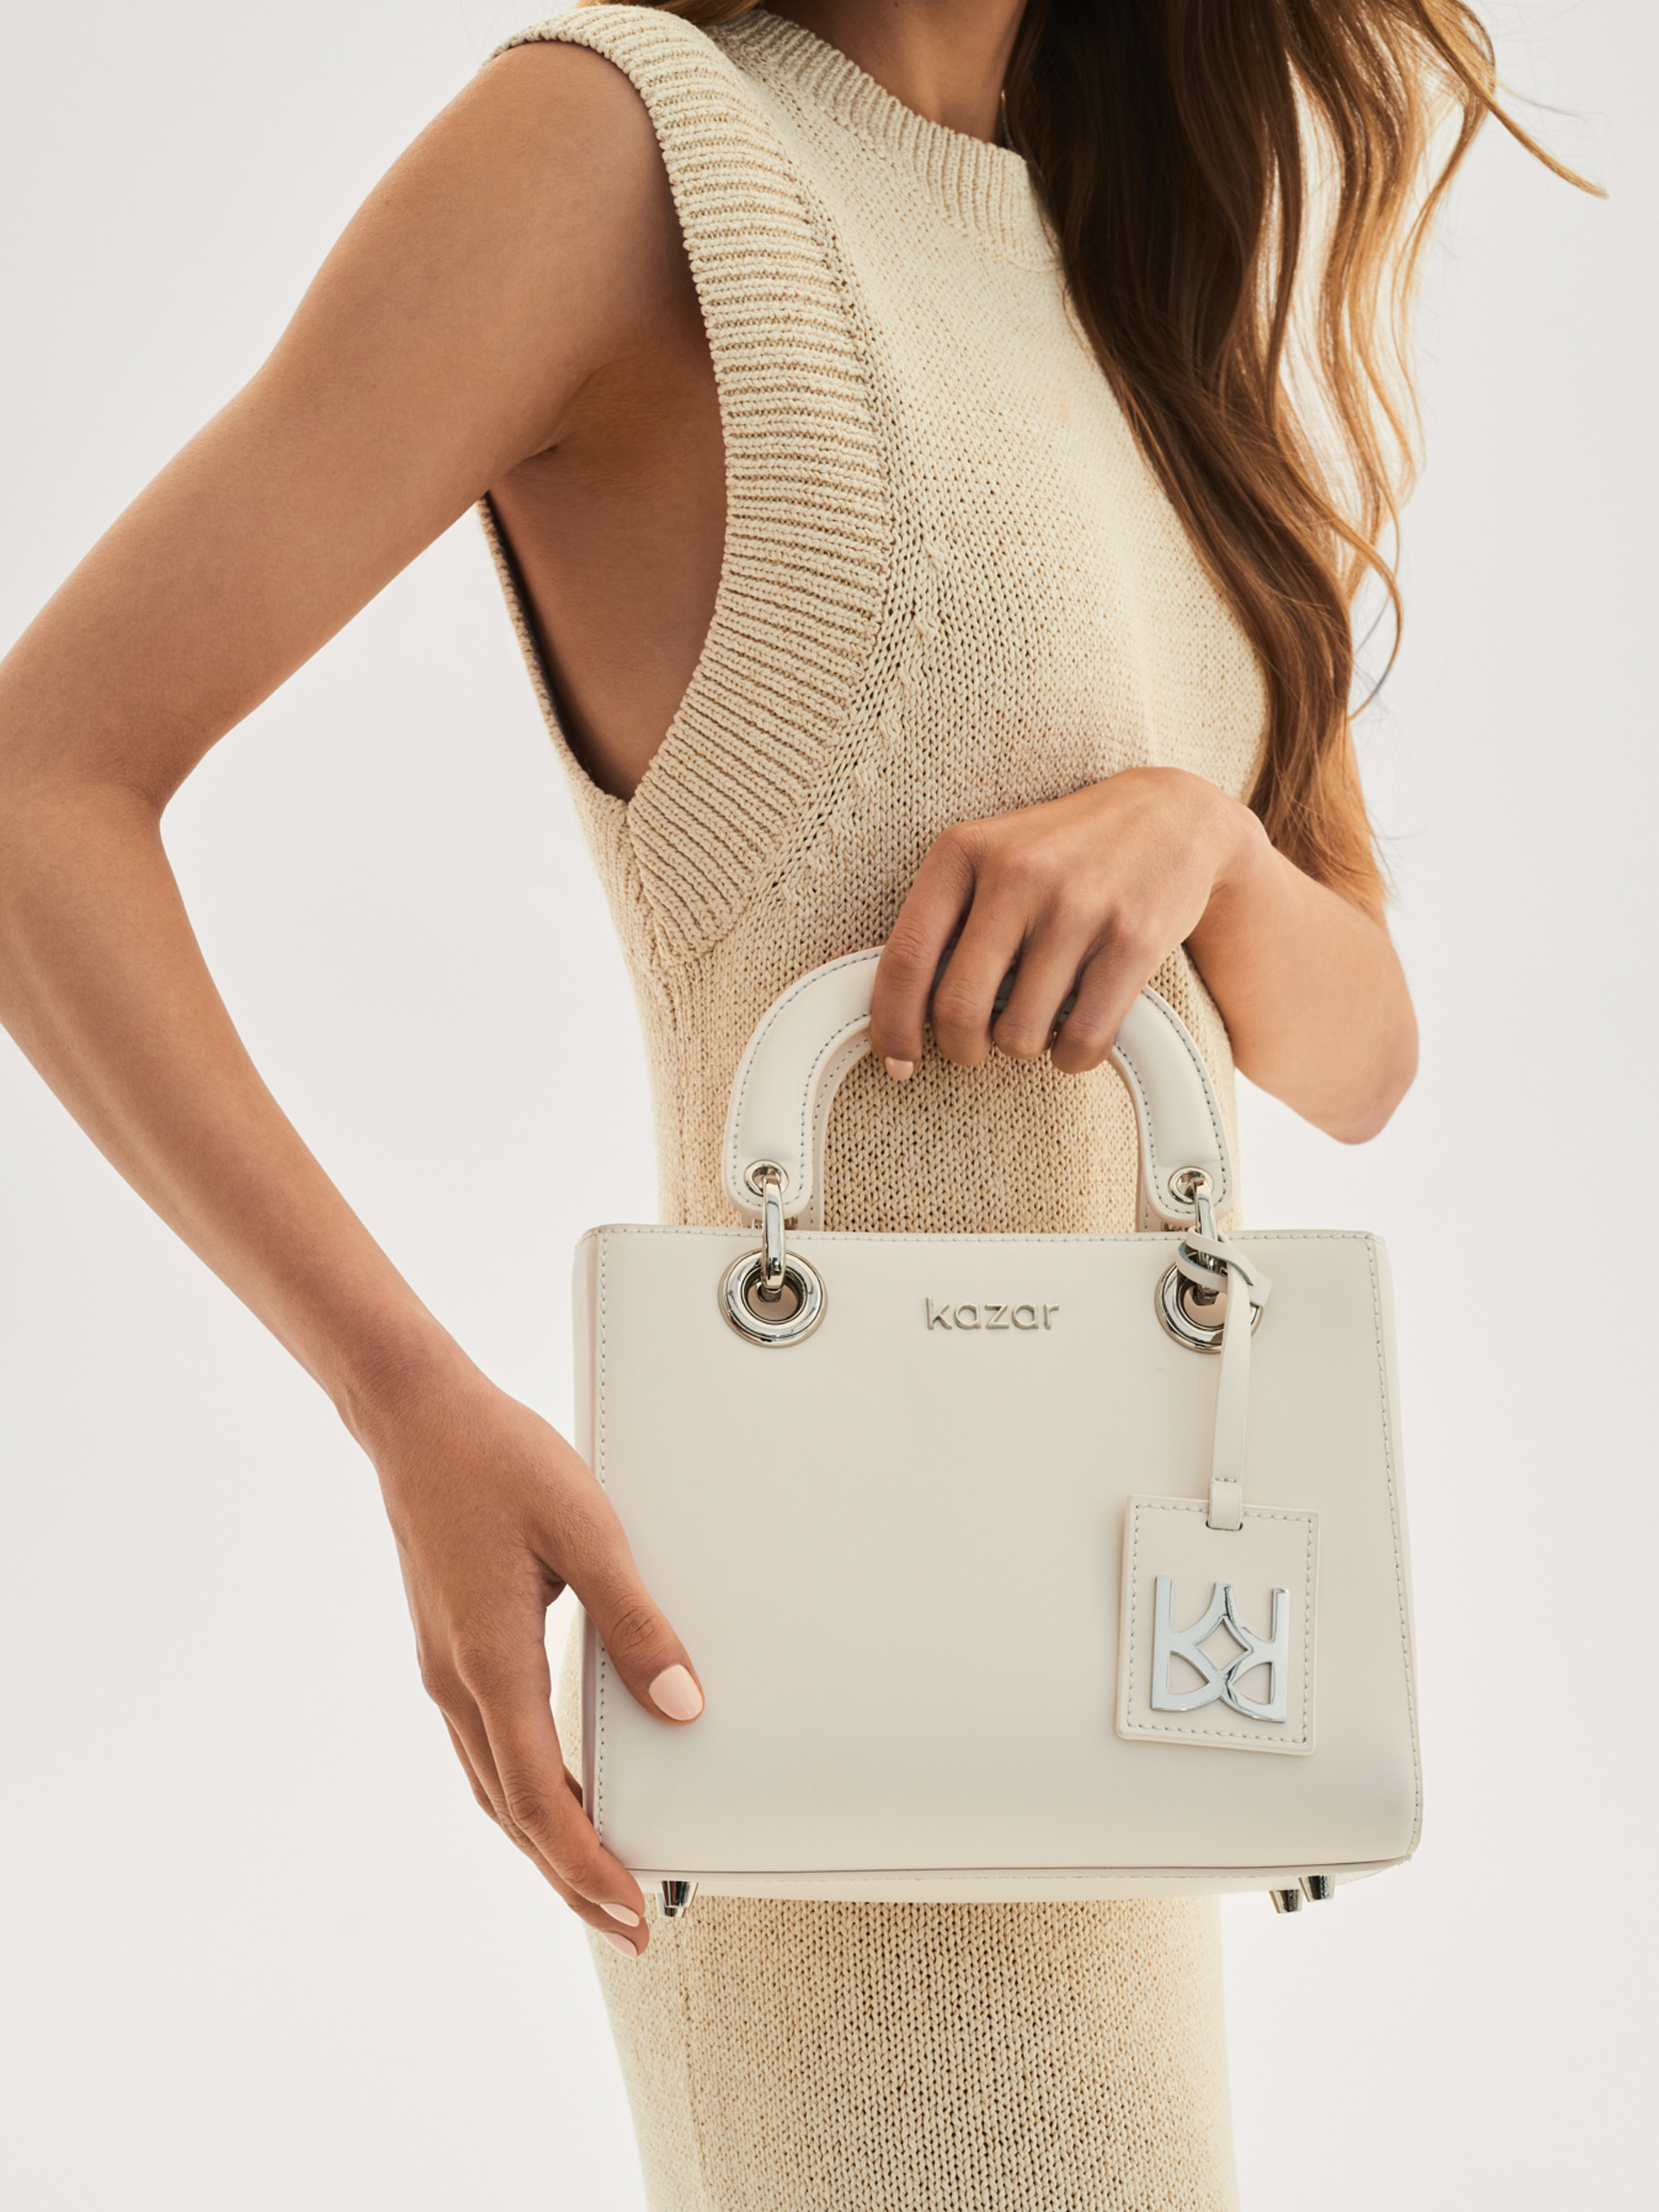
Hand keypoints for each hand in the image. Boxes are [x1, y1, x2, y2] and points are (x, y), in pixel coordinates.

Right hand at [362, 1351, 702, 1957]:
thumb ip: (635, 1621)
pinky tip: (557, 1788)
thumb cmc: (497, 1460)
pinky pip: (488, 1745)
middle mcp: (459, 1680)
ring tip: (597, 1873)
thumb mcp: (587, 1530)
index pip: (541, 1799)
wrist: (416, 1418)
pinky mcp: (449, 1647)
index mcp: (491, 1661)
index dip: (585, 1866)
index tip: (627, 1913)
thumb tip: (680, 1702)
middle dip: (569, 1875)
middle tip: (624, 1924)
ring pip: (495, 1785)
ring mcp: (447, 1667)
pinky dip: (525, 1789)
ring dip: (545, 1838)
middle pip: (514, 1812)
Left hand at [870, 768, 1265, 1077]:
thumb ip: (944, 921)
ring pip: (1019, 1034)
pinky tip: (1075, 1031)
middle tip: (975, 1045)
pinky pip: (1082, 1040)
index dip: (893, 1025)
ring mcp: (1078, 907)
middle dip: (962, 1047)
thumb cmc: (1062, 853)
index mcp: (964, 851)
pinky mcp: (1132, 941)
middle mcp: (1018, 874)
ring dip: (1022, 1046)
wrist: (1171, 816)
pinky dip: (1071, 1056)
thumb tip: (899, 1017)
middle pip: (958, 1009)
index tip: (898, 1061)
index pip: (905, 959)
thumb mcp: (991, 857)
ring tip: (1037, 1017)